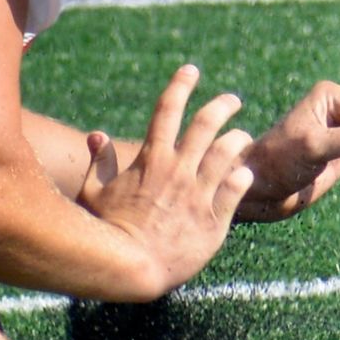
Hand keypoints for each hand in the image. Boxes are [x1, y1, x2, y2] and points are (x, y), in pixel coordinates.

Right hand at [77, 63, 252, 297]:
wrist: (130, 268)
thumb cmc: (106, 233)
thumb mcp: (93, 194)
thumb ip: (99, 163)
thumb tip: (97, 136)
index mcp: (151, 160)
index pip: (167, 109)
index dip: (180, 85)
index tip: (191, 70)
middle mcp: (177, 170)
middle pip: (206, 123)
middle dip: (223, 105)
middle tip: (234, 100)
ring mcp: (197, 194)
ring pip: (226, 152)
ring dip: (238, 139)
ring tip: (243, 137)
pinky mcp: (213, 220)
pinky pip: (236, 189)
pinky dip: (243, 177)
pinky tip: (246, 174)